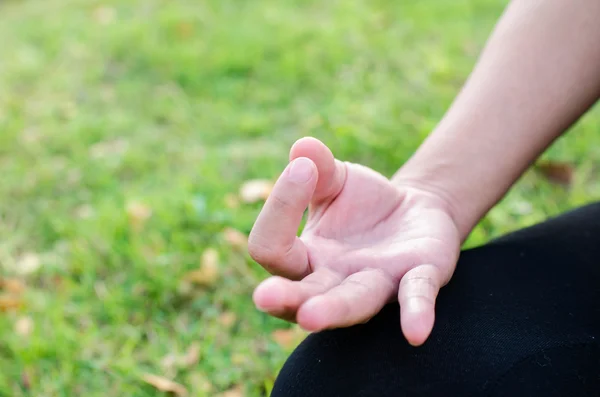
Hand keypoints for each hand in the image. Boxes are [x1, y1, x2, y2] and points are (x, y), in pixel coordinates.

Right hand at [248, 137, 460, 345]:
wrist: (414, 211)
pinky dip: (415, 312)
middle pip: (302, 296)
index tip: (303, 168)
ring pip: (352, 302)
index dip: (280, 207)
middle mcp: (334, 281)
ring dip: (333, 310)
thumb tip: (302, 148)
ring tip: (311, 316)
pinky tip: (416, 332)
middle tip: (264, 297)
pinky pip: (415, 296)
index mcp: (305, 258)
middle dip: (284, 296)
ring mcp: (376, 284)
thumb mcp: (337, 179)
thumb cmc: (363, 203)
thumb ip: (318, 166)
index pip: (273, 247)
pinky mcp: (417, 277)